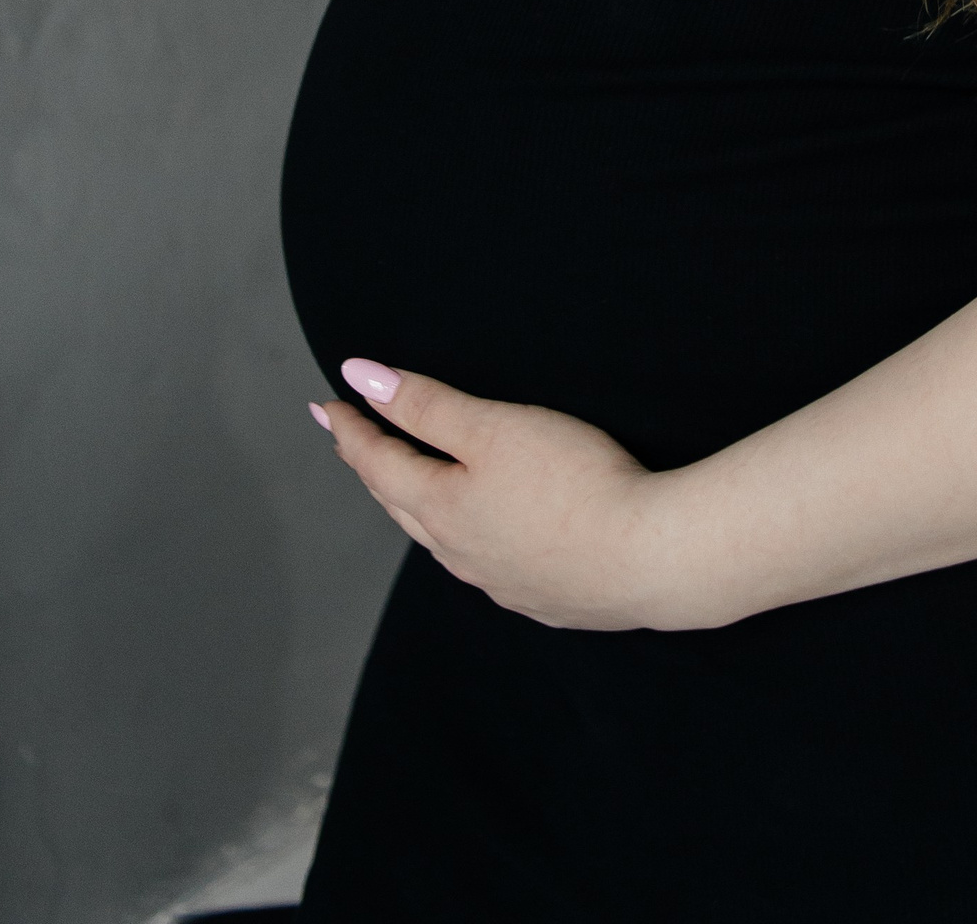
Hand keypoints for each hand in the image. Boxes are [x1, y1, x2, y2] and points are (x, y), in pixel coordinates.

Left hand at [314, 363, 675, 630]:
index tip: (325, 406)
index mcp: (442, 508)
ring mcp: (501, 581)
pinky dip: (467, 538)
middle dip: (374, 467)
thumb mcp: (493, 428)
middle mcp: (461, 553)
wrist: (650, 557)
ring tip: (409, 486)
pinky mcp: (544, 597)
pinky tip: (486, 536)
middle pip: (402, 503)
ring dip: (417, 506)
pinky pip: (486, 564)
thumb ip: (426, 404)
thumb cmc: (574, 483)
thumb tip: (359, 378)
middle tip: (354, 440)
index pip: (378, 463)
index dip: (350, 429)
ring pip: (441, 540)